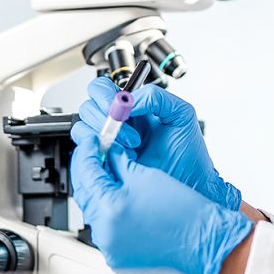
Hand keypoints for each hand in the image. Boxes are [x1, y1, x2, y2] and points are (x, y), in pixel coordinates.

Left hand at [69, 120, 251, 273]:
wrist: (205, 242)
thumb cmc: (184, 212)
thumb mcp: (146, 175)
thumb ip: (118, 162)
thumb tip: (105, 152)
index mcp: (110, 207)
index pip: (86, 171)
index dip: (88, 151)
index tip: (94, 142)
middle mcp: (105, 232)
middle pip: (85, 193)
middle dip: (90, 172)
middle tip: (100, 158)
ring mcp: (110, 249)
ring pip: (94, 213)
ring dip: (99, 194)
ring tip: (113, 180)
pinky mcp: (119, 260)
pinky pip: (106, 232)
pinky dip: (109, 216)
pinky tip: (120, 204)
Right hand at [78, 75, 241, 210]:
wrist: (191, 184)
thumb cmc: (188, 154)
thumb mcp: (180, 114)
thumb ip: (156, 97)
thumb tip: (127, 100)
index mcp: (132, 107)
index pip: (102, 89)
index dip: (103, 94)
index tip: (117, 107)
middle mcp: (117, 124)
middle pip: (87, 107)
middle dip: (104, 118)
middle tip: (126, 130)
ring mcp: (109, 145)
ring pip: (83, 129)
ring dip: (103, 136)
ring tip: (130, 147)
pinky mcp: (105, 165)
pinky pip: (86, 153)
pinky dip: (98, 152)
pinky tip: (120, 158)